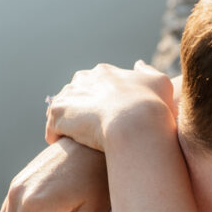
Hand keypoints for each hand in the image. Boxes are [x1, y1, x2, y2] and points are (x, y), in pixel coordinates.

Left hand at [45, 61, 176, 151]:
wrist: (136, 124)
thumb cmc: (153, 106)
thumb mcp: (160, 82)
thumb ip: (148, 71)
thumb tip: (138, 64)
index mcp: (105, 72)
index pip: (96, 82)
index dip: (102, 99)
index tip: (108, 115)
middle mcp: (83, 79)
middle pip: (76, 93)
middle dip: (81, 108)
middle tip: (92, 128)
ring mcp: (69, 97)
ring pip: (62, 110)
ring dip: (68, 123)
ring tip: (76, 140)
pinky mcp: (59, 116)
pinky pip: (52, 128)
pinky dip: (57, 137)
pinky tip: (66, 147)